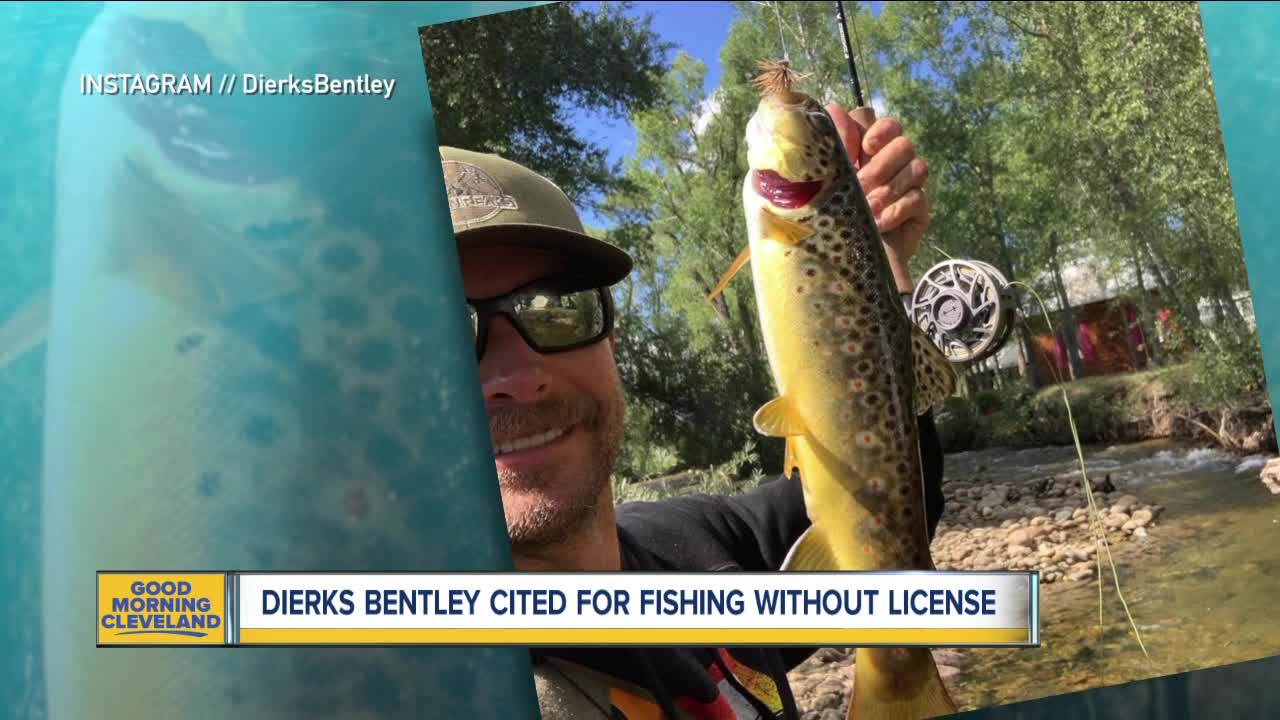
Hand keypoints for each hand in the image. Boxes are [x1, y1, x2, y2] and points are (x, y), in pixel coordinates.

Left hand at [826, 104, 930, 292]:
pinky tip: (880, 223)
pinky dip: (898, 209)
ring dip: (889, 188)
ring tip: (868, 209)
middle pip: (903, 141)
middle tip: (862, 186)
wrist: (847, 264)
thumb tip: (832, 109)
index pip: (881, 123)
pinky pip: (919, 197)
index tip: (866, 146)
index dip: (877, 129)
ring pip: (916, 166)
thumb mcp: (824, 183)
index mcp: (864, 151)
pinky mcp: (920, 207)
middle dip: (882, 164)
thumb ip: (831, 148)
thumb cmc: (829, 220)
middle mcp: (889, 163)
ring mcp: (908, 184)